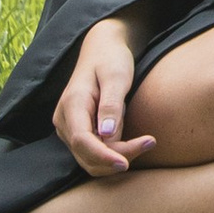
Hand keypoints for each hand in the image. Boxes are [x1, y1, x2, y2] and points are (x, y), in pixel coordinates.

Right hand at [52, 16, 155, 178]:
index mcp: (71, 105)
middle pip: (87, 154)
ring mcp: (69, 129)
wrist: (103, 49)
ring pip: (90, 158)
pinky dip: (114, 152)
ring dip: (117, 156)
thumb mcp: (116, 76)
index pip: (82, 141)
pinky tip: (134, 140)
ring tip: (145, 141)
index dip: (103, 156)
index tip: (126, 163)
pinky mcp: (78, 132)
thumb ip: (111, 104)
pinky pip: (94, 152)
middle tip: (149, 143)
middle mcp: (64, 121)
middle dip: (117, 157)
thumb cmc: (111, 58)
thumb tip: (106, 135)